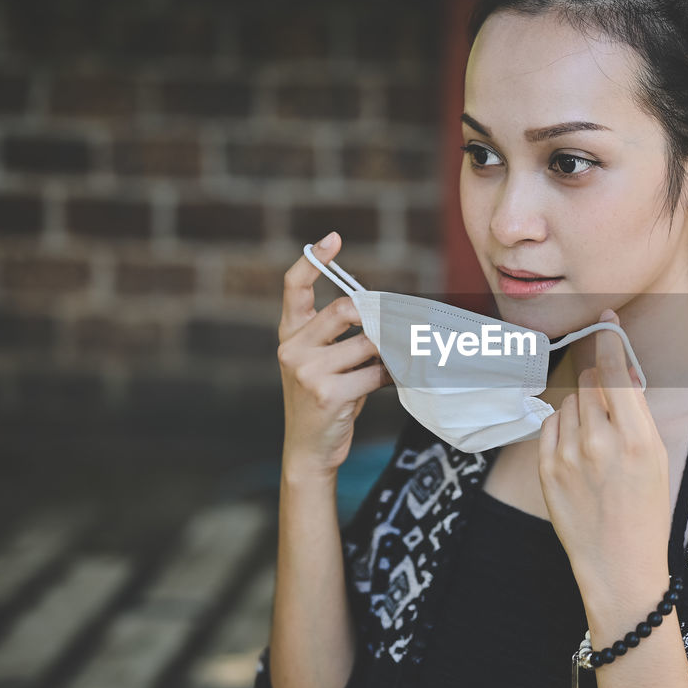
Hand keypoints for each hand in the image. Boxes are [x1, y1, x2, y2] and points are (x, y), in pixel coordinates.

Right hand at [277, 231, 392, 483]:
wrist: (309, 449)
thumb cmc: (325, 400)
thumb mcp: (324, 364)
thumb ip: (344, 338)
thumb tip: (389, 315)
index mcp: (289, 335)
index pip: (293, 287)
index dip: (313, 260)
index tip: (333, 238)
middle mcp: (292, 349)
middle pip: (345, 310)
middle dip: (377, 315)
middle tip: (397, 324)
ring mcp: (307, 371)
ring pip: (368, 343)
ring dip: (390, 351)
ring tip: (397, 359)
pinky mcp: (327, 393)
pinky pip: (374, 373)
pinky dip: (391, 375)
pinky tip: (393, 379)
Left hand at [537, 309, 669, 599]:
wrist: (619, 564)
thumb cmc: (645, 509)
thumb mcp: (656, 456)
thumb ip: (636, 412)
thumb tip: (620, 371)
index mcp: (637, 439)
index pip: (614, 371)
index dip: (609, 340)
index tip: (605, 320)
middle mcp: (599, 443)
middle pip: (590, 383)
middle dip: (600, 385)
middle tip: (614, 407)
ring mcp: (567, 456)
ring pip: (570, 402)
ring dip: (583, 409)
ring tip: (599, 442)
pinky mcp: (545, 469)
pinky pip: (551, 424)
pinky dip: (563, 428)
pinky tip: (579, 451)